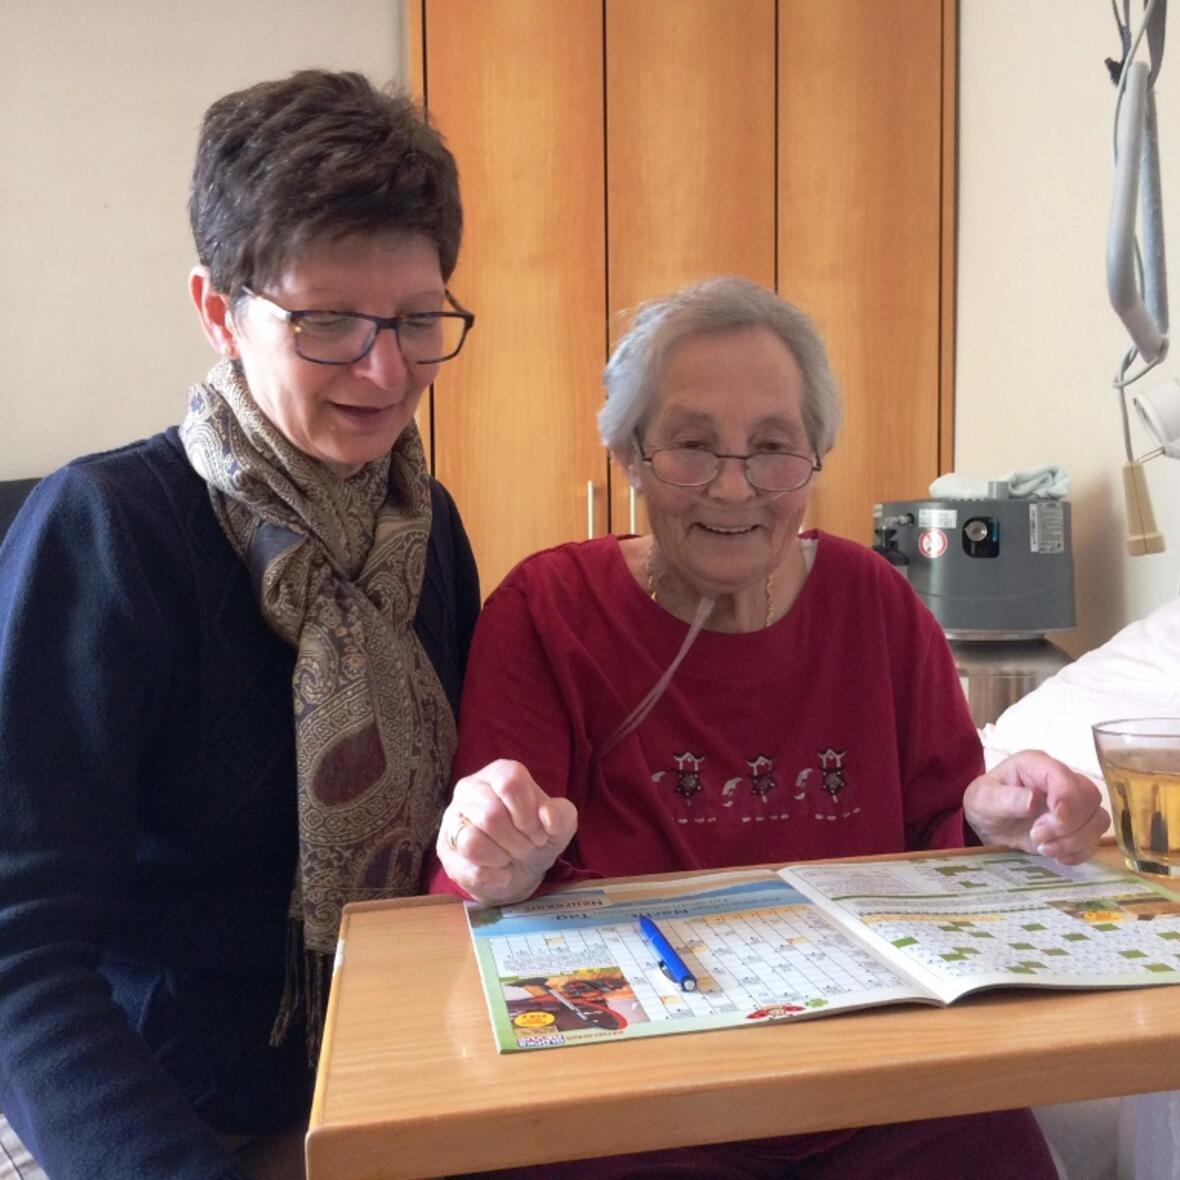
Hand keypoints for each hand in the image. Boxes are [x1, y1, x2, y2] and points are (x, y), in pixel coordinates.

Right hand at [436, 759, 577, 906]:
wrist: (518, 867)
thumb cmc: (537, 835)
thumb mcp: (560, 823)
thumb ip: (561, 815)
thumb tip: (547, 818)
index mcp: (500, 773)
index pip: (510, 782)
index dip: (528, 813)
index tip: (539, 831)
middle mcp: (470, 788)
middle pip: (491, 816)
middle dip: (517, 841)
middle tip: (527, 848)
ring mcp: (453, 818)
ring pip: (472, 841)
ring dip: (502, 857)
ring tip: (511, 857)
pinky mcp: (446, 850)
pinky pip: (466, 866)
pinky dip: (493, 875)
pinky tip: (502, 872)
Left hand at [962, 749, 1109, 864]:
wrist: (990, 825)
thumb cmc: (985, 804)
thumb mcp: (984, 800)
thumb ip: (1006, 799)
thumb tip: (1032, 800)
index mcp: (1036, 765)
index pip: (1064, 776)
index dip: (1066, 799)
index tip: (1051, 821)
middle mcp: (1061, 780)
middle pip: (1089, 797)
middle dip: (1068, 824)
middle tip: (1038, 836)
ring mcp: (1073, 803)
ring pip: (1097, 819)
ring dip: (1075, 840)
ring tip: (1043, 848)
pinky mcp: (1079, 825)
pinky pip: (1095, 839)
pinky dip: (1078, 851)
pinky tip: (1055, 855)